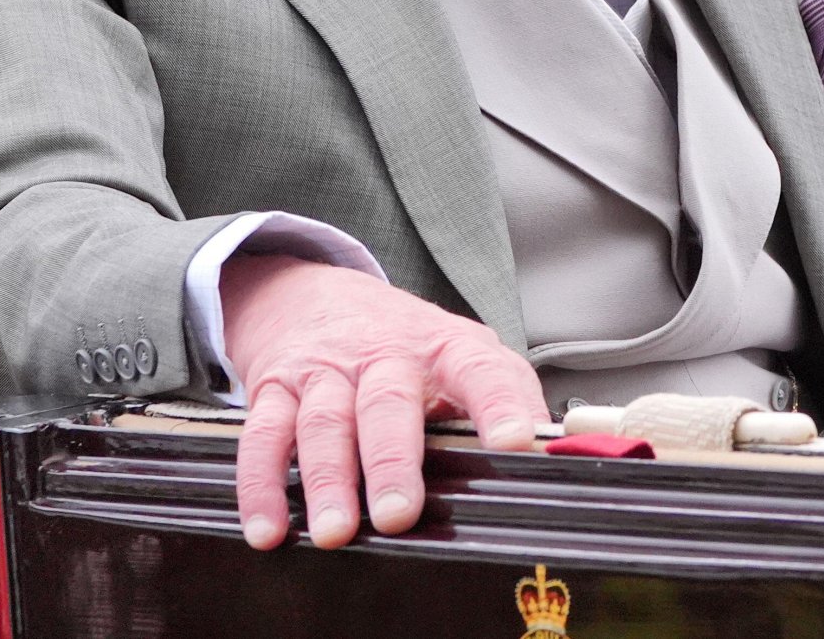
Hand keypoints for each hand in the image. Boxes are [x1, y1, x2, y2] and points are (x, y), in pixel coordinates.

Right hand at [221, 254, 546, 551]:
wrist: (316, 293)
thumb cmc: (404, 345)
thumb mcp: (462, 356)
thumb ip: (507, 401)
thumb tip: (562, 458)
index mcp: (443, 348)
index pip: (480, 370)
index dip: (499, 405)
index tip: (515, 443)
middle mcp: (382, 354)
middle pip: (387, 402)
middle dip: (392, 459)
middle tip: (398, 513)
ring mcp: (325, 371)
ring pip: (324, 421)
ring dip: (327, 477)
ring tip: (335, 530)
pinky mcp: (275, 388)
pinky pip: (263, 436)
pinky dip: (260, 483)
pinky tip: (268, 527)